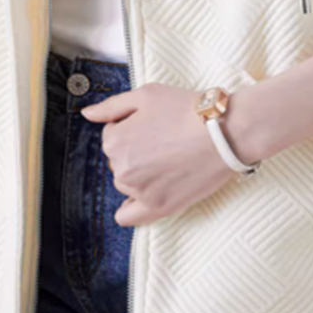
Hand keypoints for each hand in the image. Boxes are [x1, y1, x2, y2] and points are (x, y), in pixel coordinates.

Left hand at [80, 82, 237, 226]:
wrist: (224, 131)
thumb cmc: (187, 109)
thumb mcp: (146, 94)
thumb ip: (111, 106)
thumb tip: (87, 114)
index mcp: (115, 140)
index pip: (113, 135)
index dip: (133, 126)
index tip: (154, 124)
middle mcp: (122, 169)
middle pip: (119, 160)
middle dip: (135, 150)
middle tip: (164, 140)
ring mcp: (140, 192)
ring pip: (127, 183)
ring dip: (140, 173)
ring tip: (169, 159)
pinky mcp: (159, 208)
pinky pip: (129, 217)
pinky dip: (131, 209)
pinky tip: (144, 195)